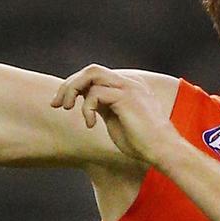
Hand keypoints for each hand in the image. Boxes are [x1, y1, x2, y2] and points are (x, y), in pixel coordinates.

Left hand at [50, 64, 177, 163]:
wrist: (162, 151)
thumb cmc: (141, 142)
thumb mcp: (116, 119)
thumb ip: (103, 106)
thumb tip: (85, 100)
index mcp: (130, 86)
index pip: (96, 75)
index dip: (75, 86)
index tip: (60, 104)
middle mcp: (130, 82)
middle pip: (91, 70)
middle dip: (69, 85)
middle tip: (57, 104)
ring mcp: (129, 87)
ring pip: (91, 74)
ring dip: (72, 89)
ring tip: (66, 108)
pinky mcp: (126, 97)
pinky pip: (95, 93)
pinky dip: (86, 108)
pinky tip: (90, 124)